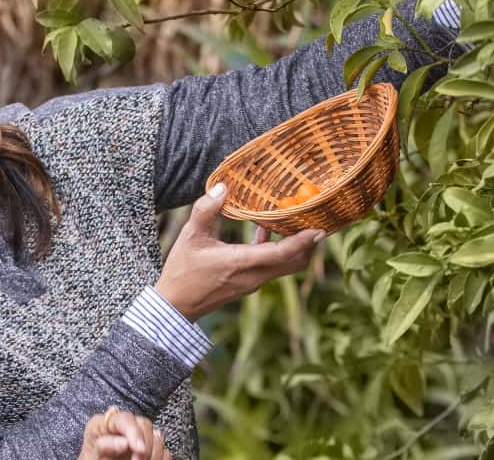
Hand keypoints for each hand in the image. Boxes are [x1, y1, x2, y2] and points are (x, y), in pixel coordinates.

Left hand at [77, 407, 171, 459]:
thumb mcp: (92, 456)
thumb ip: (103, 447)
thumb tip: (124, 442)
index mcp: (104, 424)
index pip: (124, 419)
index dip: (134, 432)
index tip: (139, 449)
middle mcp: (123, 426)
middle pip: (144, 425)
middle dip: (144, 446)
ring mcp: (138, 437)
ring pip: (158, 438)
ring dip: (153, 454)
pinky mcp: (150, 449)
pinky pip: (164, 451)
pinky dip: (159, 459)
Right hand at [155, 183, 324, 320]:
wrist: (175, 306)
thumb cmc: (181, 270)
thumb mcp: (190, 236)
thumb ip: (206, 210)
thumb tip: (222, 187)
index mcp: (241, 263)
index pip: (281, 253)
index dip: (302, 242)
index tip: (319, 230)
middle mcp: (252, 276)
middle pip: (293, 262)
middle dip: (307, 245)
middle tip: (316, 223)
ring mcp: (251, 283)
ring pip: (284, 267)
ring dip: (294, 248)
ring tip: (296, 224)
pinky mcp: (247, 286)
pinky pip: (271, 268)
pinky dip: (277, 253)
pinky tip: (265, 233)